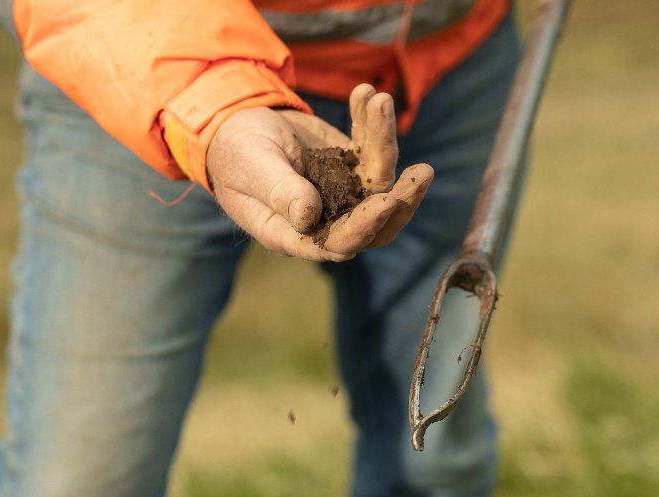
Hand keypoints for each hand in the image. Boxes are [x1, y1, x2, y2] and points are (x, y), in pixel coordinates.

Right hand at [206, 84, 433, 260]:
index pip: (340, 241)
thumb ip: (281, 192)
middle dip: (403, 198)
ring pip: (381, 179)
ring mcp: (345, 193)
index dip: (365, 226)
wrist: (235, 128)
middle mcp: (328, 220)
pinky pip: (371, 147)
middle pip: (378, 222)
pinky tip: (366, 93)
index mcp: (297, 234)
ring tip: (380, 101)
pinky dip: (372, 121)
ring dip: (385, 140)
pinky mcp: (353, 165)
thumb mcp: (253, 170)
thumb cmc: (235, 155)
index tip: (386, 201)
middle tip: (423, 173)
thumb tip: (309, 218)